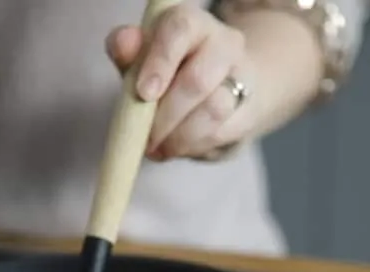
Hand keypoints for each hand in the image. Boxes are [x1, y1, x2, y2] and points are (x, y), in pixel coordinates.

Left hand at [106, 4, 254, 160]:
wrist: (214, 87)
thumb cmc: (168, 73)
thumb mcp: (142, 61)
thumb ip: (128, 53)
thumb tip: (122, 42)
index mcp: (191, 24)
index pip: (180, 30)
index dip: (160, 62)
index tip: (144, 93)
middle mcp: (222, 44)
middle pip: (197, 81)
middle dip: (165, 116)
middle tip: (146, 137)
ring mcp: (240, 76)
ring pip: (213, 110)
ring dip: (179, 137)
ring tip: (158, 147)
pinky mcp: (247, 110)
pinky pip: (220, 134)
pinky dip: (191, 147)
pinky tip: (175, 148)